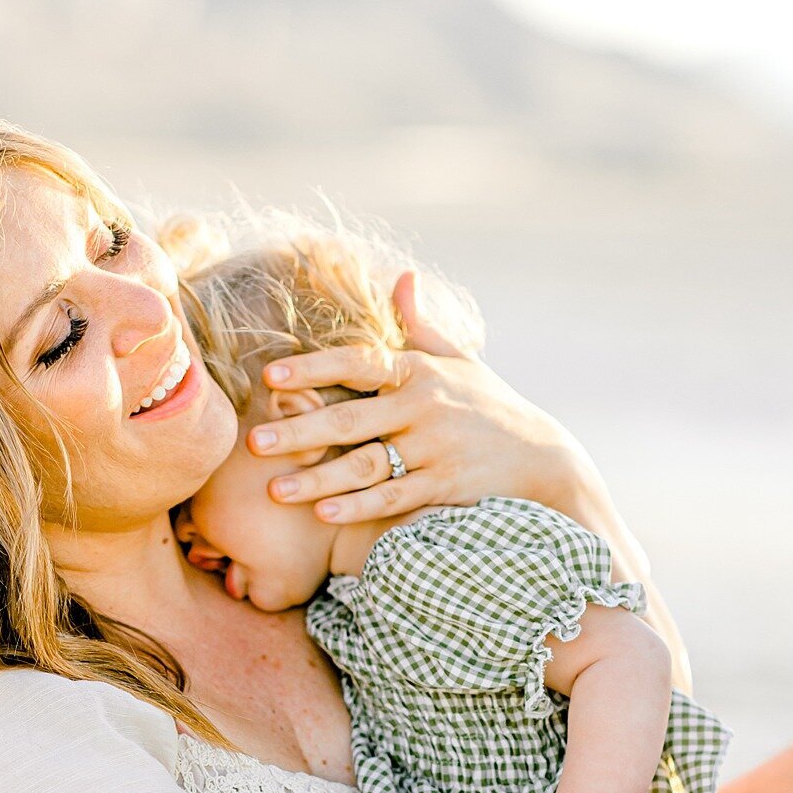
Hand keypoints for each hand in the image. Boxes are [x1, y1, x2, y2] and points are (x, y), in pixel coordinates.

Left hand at [255, 270, 595, 526]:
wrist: (540, 456)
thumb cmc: (489, 406)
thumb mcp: (460, 360)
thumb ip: (422, 324)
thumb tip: (402, 277)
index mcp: (419, 370)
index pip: (358, 363)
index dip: (313, 369)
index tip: (271, 377)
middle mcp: (424, 406)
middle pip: (350, 418)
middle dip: (299, 430)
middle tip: (252, 442)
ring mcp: (434, 448)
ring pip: (364, 464)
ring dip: (318, 479)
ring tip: (275, 491)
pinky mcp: (444, 486)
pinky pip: (393, 497)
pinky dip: (359, 506)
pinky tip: (323, 515)